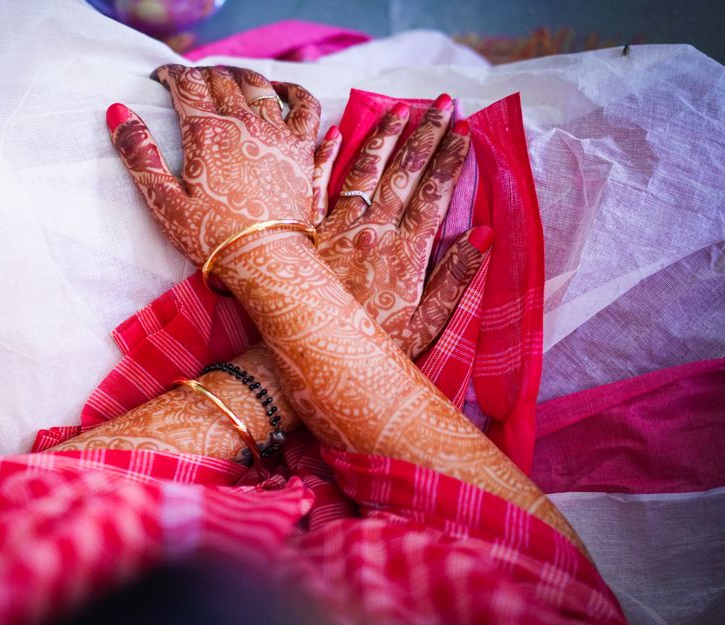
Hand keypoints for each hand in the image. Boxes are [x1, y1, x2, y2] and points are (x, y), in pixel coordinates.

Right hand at [106, 65, 321, 264]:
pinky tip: (281, 89)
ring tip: (226, 78)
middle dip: (201, 73)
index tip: (161, 78)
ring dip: (238, 75)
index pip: (186, 83)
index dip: (171, 73)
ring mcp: (276, 134)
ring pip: (257, 86)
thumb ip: (140, 155)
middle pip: (220, 79)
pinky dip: (293, 90)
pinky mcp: (301, 151)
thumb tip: (117, 111)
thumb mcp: (164, 201)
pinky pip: (305, 106)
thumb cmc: (210, 238)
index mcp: (205, 133)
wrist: (265, 261)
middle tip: (190, 82)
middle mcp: (242, 124)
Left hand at [313, 96, 490, 357]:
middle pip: (404, 174)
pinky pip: (312, 188)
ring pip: (363, 172)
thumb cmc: (371, 349)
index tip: (466, 129)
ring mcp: (334, 230)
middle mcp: (370, 233)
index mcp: (403, 254)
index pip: (434, 194)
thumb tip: (483, 235)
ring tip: (401, 107)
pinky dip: (322, 158)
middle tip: (444, 102)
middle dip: (427, 134)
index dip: (451, 159)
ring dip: (383, 136)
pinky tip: (334, 133)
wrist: (308, 358)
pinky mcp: (303, 234)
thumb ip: (454, 280)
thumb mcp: (424, 326)